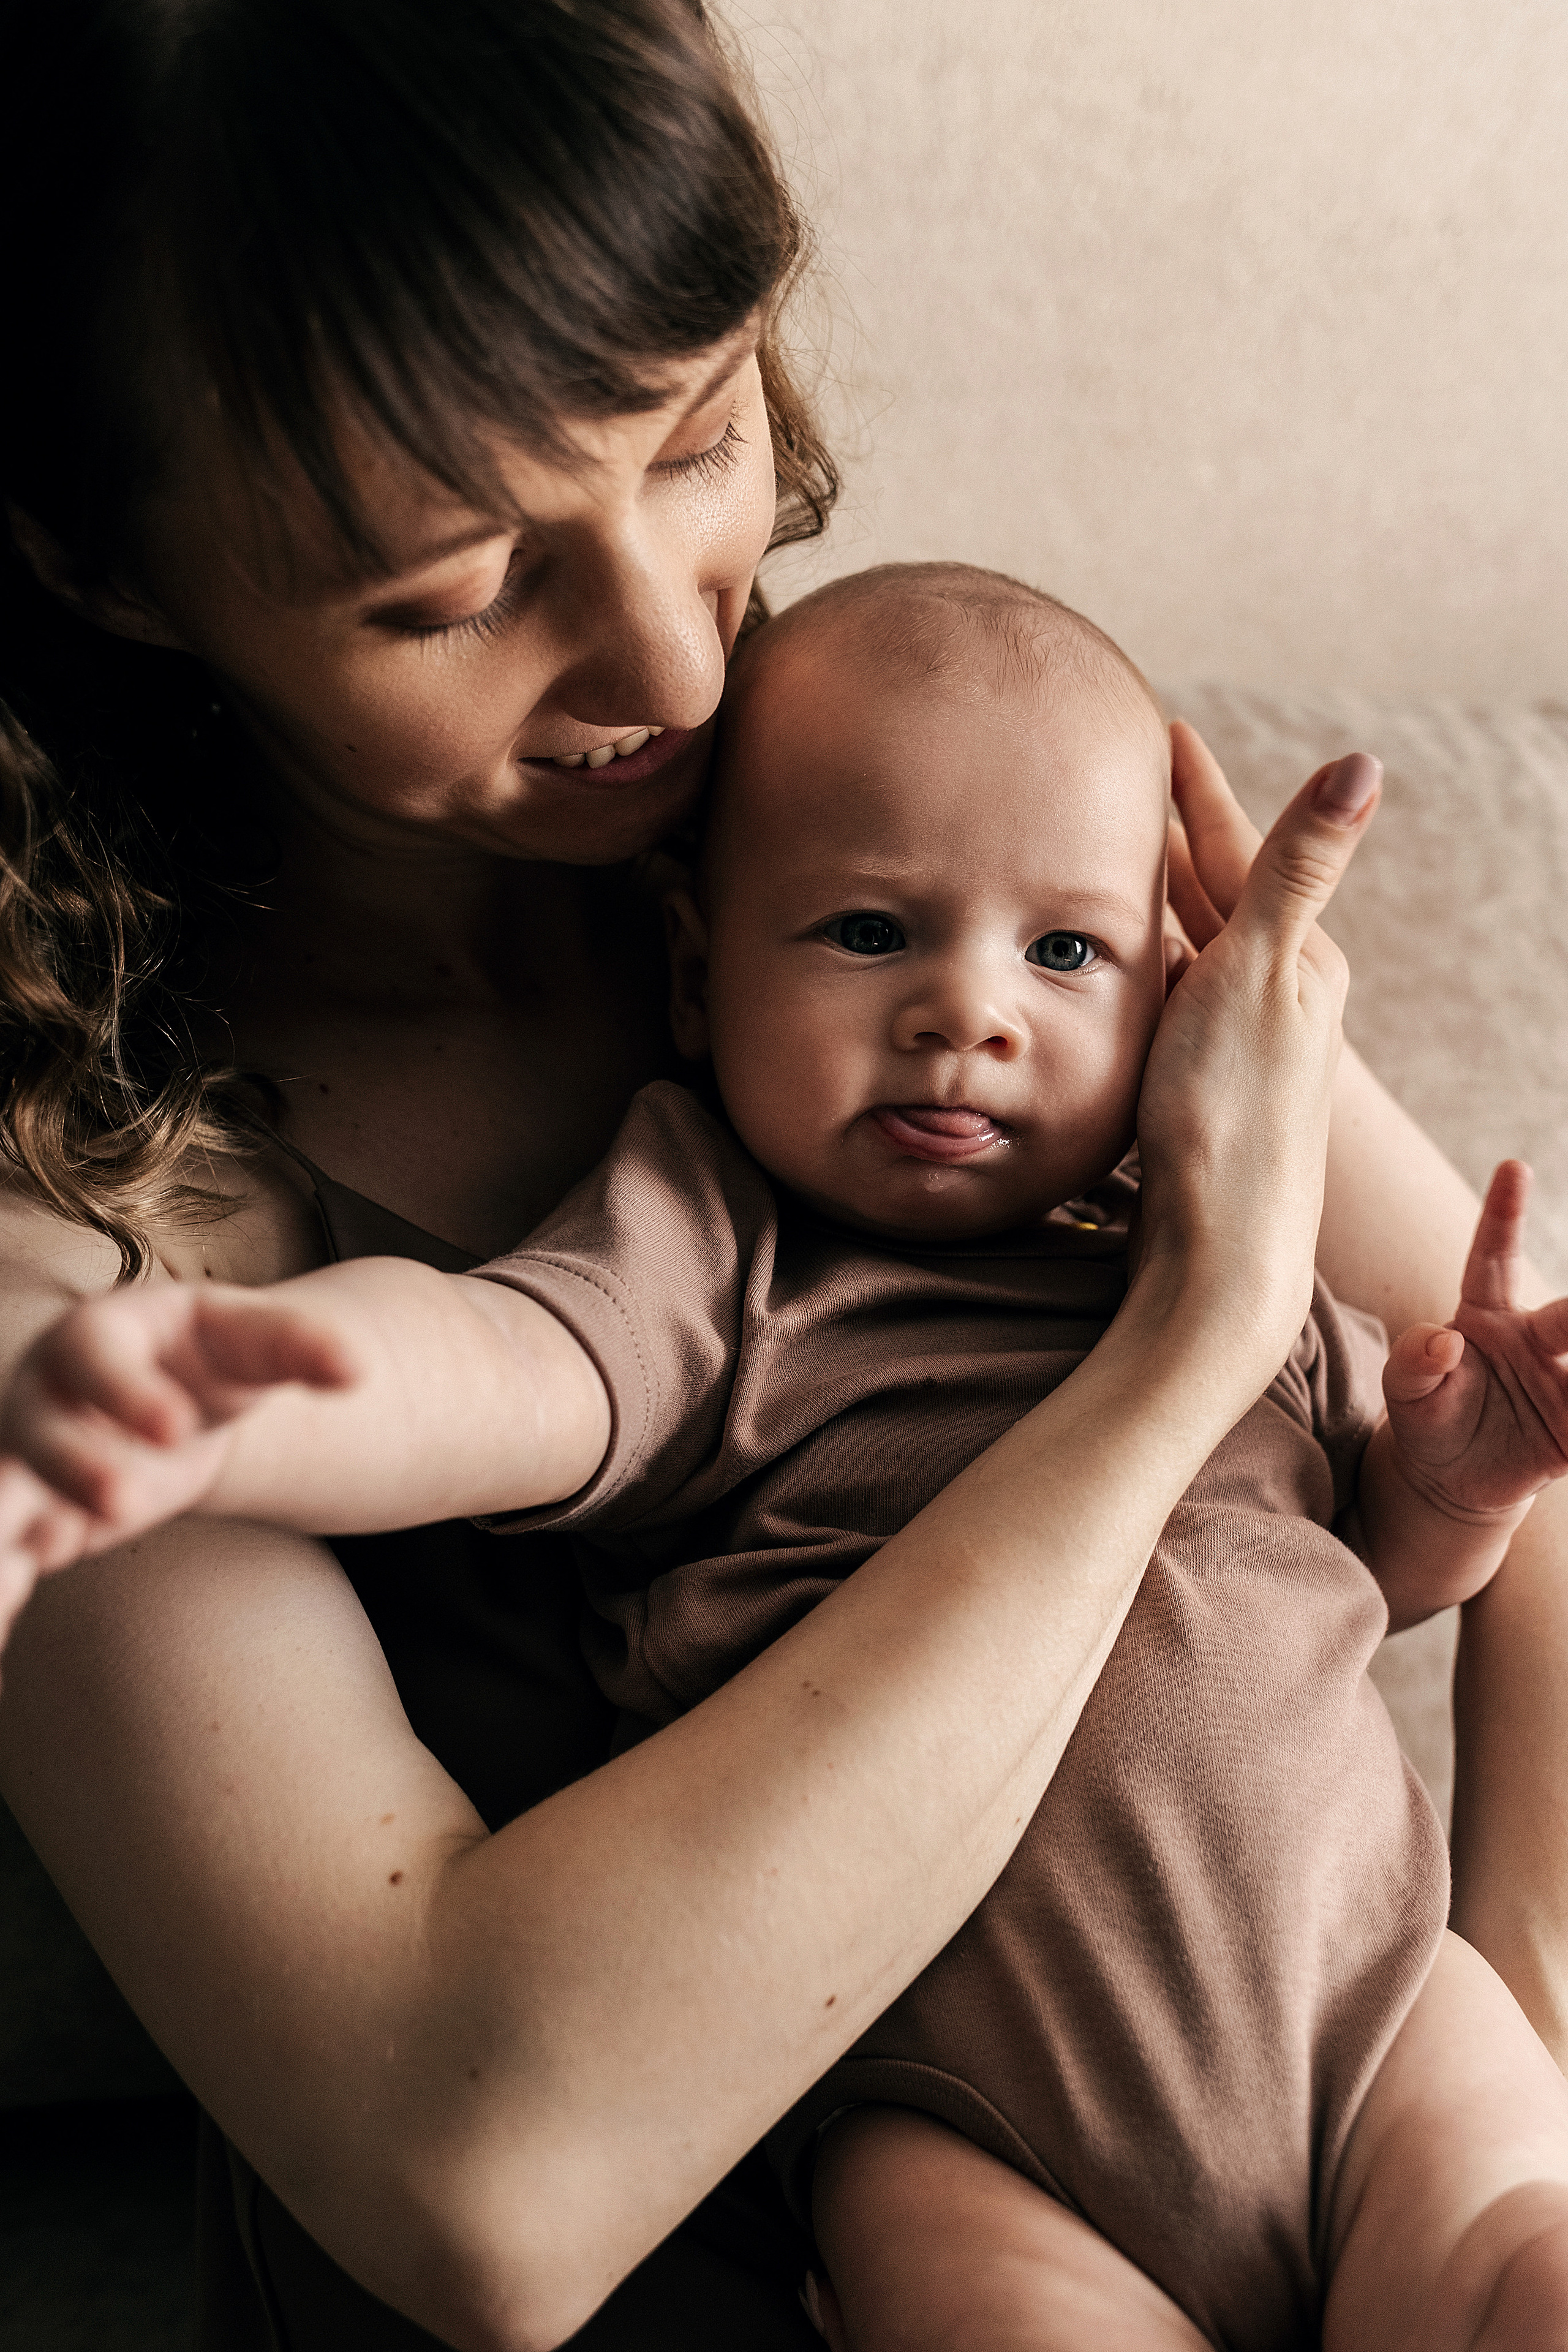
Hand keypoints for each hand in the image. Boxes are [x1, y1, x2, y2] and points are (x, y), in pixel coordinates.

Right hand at [0, 1284, 357, 1658]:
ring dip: (11, 1531)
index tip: (176, 1429)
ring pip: (6, 1496)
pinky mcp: (35, 1518)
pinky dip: (4, 1597)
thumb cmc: (215, 1359)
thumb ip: (304, 1347)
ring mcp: (32, 1458)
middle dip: (75, 1466)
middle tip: (122, 1503)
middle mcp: (49, 1394)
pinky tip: (4, 1643)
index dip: (128, 1390)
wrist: (176, 1396)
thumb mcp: (259, 1342)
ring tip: (22, 1580)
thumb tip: (358, 1368)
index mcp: (100, 1334)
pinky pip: (8, 1558)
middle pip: (41, 1429)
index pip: (97, 1354)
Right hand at [1133, 723, 1380, 1382]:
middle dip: (1170, 833)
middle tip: (1120, 775)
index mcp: (1300, 961)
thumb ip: (1298, 868)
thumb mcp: (1262, 973)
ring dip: (1148, 898)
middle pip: (1213, 893)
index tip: (1160, 729)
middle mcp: (1276, 999)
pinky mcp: (1197, 1089)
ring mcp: (1235, 1046)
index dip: (1195, 787)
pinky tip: (1107, 960)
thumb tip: (1363, 764)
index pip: (1236, 847)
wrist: (1218, 1255)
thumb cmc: (1234, 1117)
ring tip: (1100, 851)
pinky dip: (1135, 962)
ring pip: (1185, 946)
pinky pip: (1162, 998)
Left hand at [1383, 1162, 1567, 1521]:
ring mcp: (1562, 1382)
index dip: (1503, 1213)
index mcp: (1487, 1316)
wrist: (1448, 1480)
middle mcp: (1534, 1339)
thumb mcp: (1405, 1390)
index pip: (1493, 1256)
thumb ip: (1413, 1362)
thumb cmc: (1425, 1417)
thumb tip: (1444, 1342)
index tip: (1513, 1167)